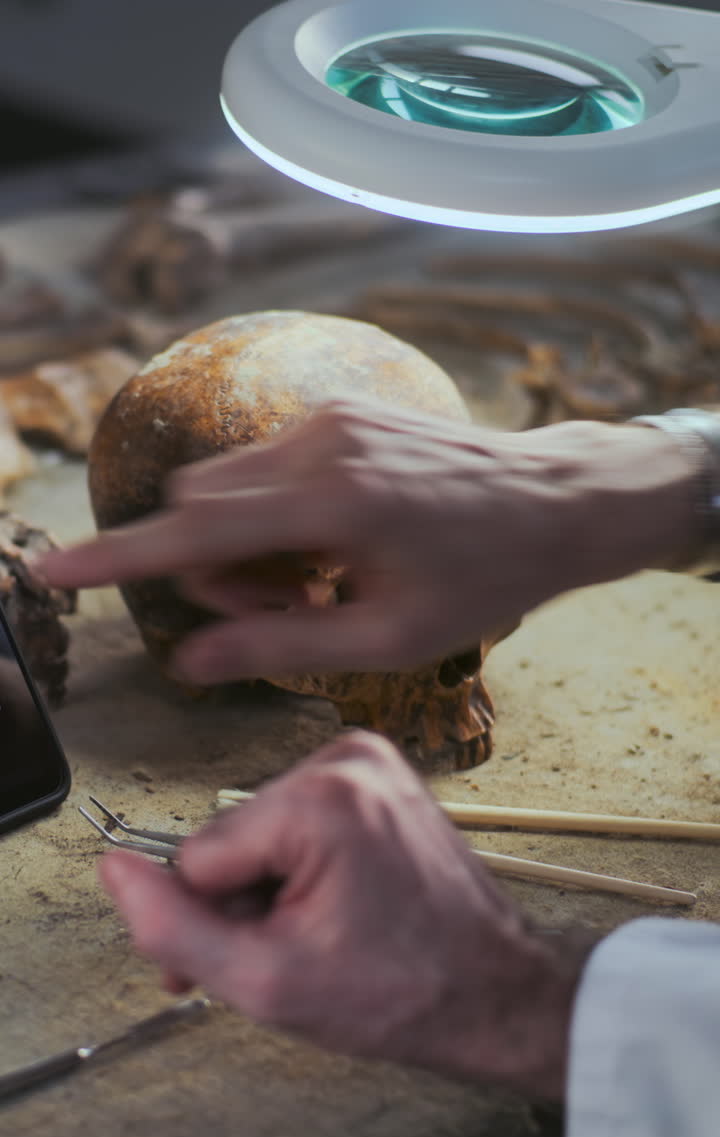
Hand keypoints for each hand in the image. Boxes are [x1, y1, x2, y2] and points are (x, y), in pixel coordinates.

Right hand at [43, 401, 696, 683]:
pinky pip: (264, 463)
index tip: (52, 570)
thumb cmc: (484, 577)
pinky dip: (271, 511)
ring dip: (241, 541)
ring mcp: (329, 419)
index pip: (191, 531)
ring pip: (226, 485)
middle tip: (282, 610)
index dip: (115, 558)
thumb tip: (190, 662)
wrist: (555, 502)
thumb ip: (279, 648)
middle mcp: (319, 445)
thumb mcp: (388, 637)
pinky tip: (331, 541)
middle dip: (212, 568)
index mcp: (333, 503)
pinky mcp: (340, 411)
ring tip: (314, 579)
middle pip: (199, 507)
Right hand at [100, 731, 594, 1100]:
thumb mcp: (265, 983)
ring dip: (272, 885)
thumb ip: (171, 929)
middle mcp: (345, 758)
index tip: (251, 960)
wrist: (495, 991)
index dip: (212, 921)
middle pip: (231, 836)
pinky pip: (299, 816)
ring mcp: (367, 758)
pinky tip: (339, 902)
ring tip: (322, 931)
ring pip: (261, 828)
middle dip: (243, 902)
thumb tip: (113, 871)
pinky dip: (303, 863)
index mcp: (320, 800)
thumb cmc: (403, 995)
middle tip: (289, 953)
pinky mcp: (378, 772)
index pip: (197, 857)